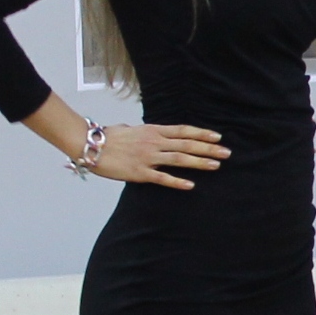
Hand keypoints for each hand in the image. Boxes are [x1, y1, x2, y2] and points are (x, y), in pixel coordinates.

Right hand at [91, 122, 229, 188]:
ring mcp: (147, 157)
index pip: (183, 131)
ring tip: (215, 166)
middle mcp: (153, 142)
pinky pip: (162, 178)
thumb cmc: (108, 137)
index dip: (201, 134)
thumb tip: (148, 132)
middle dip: (208, 149)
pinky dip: (177, 181)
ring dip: (198, 163)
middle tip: (226, 153)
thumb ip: (144, 132)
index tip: (218, 137)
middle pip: (186, 145)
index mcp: (152, 131)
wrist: (88, 144)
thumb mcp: (130, 129)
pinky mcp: (140, 172)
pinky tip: (191, 185)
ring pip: (179, 159)